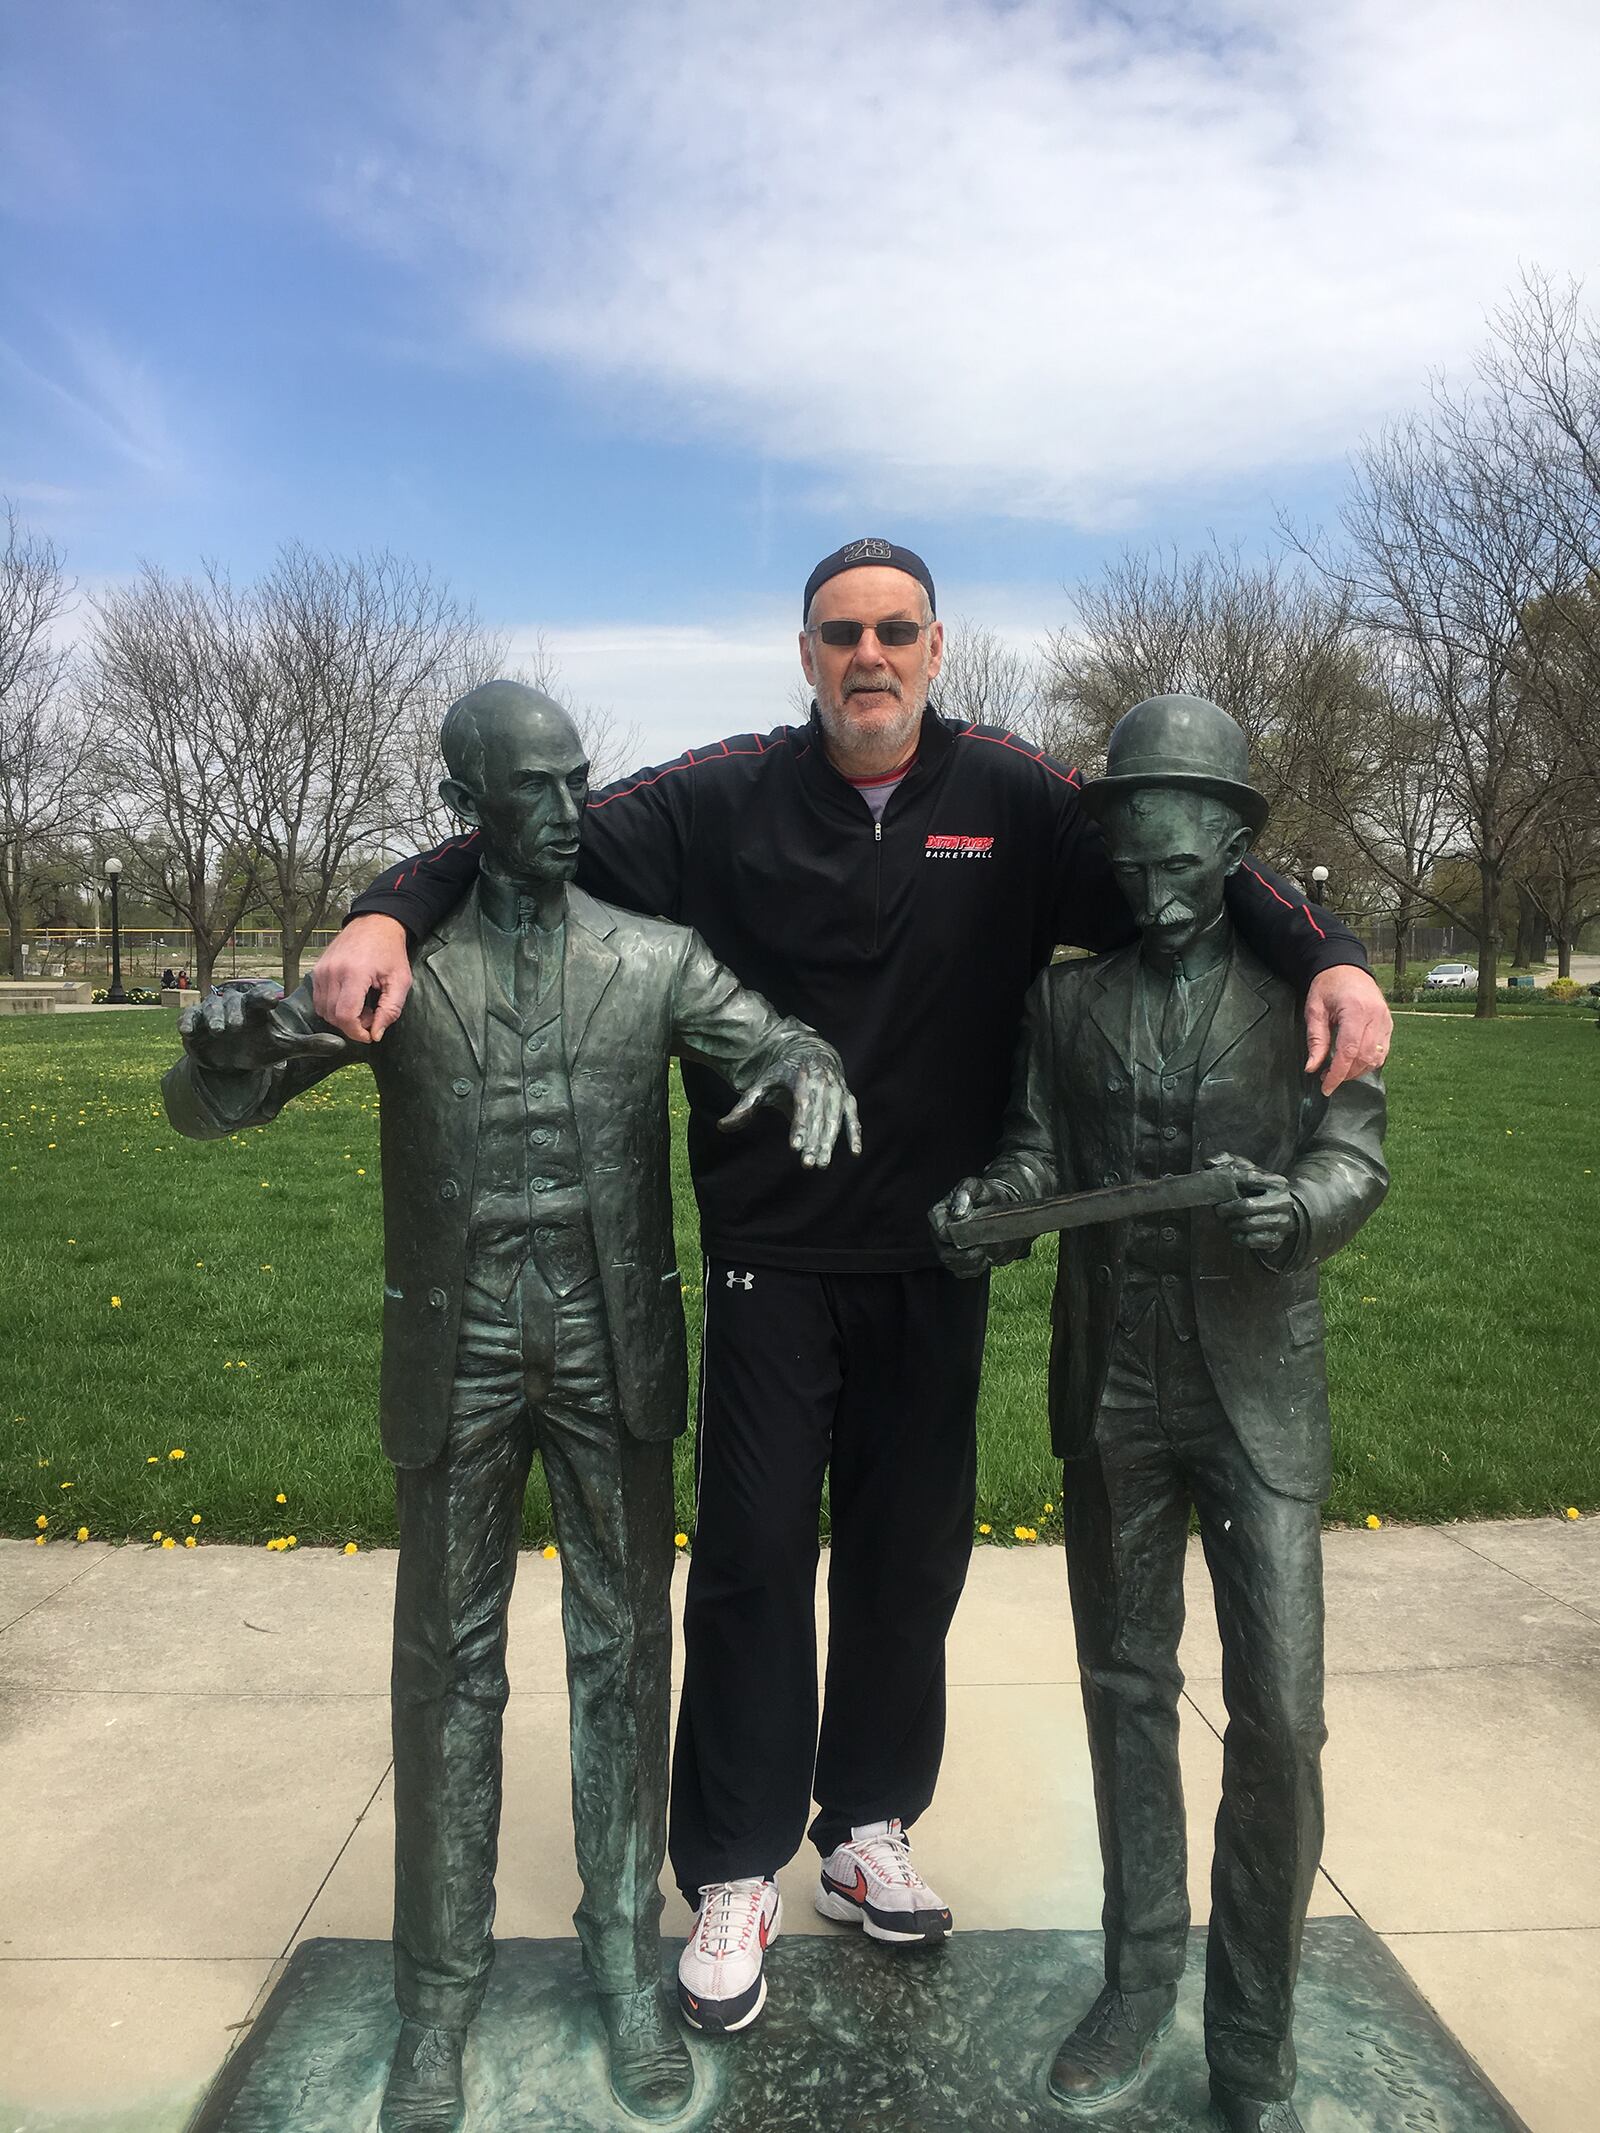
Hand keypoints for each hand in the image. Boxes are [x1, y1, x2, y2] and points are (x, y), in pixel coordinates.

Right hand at [180, 987, 345, 1073]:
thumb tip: (342, 1044)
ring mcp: (212, 1014)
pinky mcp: (194, 1024)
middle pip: (234, 1001)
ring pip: (211, 1007)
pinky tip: (186, 1031)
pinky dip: (187, 1023)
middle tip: (238, 1025)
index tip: (274, 998)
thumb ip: (311, 1044)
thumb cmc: (259, 1047)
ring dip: (215, 1017)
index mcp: (256, 1009)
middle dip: (235, 1011)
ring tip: (219, 1030)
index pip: (261, 997)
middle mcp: (234, 1007)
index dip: (265, 996)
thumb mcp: (284, 1048)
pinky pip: (189, 1019)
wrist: (229, 1061)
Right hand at [311, 915, 412, 1041]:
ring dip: (341, 1017)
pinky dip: (333, 1006)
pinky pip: (319, 999)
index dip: (356, 1032)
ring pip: (323, 1010)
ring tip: (361, 1005)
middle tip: (370, 1015)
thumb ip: (390, 1010)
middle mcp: (332, 971)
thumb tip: (376, 1034)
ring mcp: (321, 970)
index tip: (369, 1035)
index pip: (345, 1015)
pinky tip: (350, 998)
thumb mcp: (401, 981)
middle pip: (333, 1016)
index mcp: (354, 973)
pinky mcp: (316, 970)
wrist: (375, 923)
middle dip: (352, 1024)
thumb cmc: (390, 951)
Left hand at [718, 1048, 861, 1167]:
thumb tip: (722, 1126)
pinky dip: (854, 1134)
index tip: (794, 1148)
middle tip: (807, 1165)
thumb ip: (745, 1106)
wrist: (811, 1051)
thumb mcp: (762, 1084)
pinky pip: (852, 1118)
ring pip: (835, 1120)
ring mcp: (838, 1090)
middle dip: (814, 1141)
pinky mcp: (847, 1098)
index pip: (802, 1106)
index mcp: (802, 1077)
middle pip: (819, 1117)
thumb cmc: (783, 1072)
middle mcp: (823, 1083)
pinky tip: (854, 1153)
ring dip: (829, 1143)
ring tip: (821, 1164)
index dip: (800, 1127)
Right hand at [928, 1176, 1022, 1277]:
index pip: (941, 1233)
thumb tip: (958, 1213)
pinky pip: (967, 1272)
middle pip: (948, 1254)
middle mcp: (939, 1236)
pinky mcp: (961, 1264)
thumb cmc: (984, 1196)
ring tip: (988, 1246)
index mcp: (938, 1215)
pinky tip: (988, 1254)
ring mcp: (948, 1251)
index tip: (974, 1228)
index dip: (958, 1234)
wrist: (999, 1208)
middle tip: (985, 1241)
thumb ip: (965, 1194)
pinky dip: (980, 1266)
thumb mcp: (976, 1186)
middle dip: (970, 1251)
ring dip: (977, 1260)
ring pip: (958, 1266)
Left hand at [1209, 1154, 1297, 1255]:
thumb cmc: (1257, 1189)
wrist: (1281, 1211)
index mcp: (1277, 1182)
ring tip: (1228, 1219)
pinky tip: (1237, 1231)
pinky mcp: (1276, 1240)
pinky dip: (1237, 1237)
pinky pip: (1248, 1241)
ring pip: (1247, 1225)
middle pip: (1246, 1206)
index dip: (1229, 1185)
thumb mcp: (1245, 1170)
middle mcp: (1283, 1202)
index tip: (1217, 1191)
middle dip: (1227, 1209)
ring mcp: (1282, 1222)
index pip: (1249, 1178)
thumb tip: (1208, 1163)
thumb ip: (1226, 1161)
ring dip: (1231, 1223)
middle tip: (1218, 1210)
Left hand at [1305, 966, 1390, 1094]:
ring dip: (1358, 1070)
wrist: (1346, 967)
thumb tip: (1312, 1066)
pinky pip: (1382, 1051)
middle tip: (1327, 1079)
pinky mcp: (1389, 1024)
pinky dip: (1368, 1061)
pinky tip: (1353, 1063)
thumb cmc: (1328, 986)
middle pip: (1365, 1057)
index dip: (1338, 1073)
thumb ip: (1315, 1039)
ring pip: (1376, 1057)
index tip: (1326, 1087)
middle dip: (1346, 1074)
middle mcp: (1376, 1016)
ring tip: (1339, 1071)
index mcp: (1356, 1010)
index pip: (1349, 1051)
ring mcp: (1386, 1020)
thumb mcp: (1314, 1009)